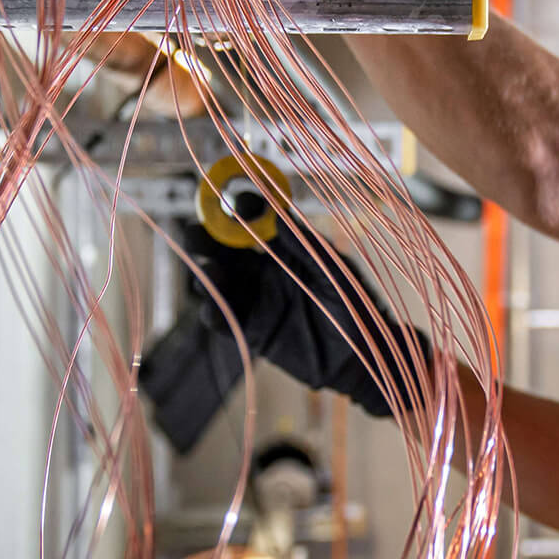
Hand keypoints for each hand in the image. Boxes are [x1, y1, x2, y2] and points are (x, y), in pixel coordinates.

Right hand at [185, 218, 426, 416]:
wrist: (364, 356)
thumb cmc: (357, 306)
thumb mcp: (335, 270)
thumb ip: (307, 246)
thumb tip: (278, 216)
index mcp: (285, 251)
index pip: (254, 224)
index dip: (241, 210)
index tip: (236, 202)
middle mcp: (265, 273)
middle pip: (225, 251)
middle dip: (206, 239)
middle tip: (194, 231)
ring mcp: (257, 302)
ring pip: (220, 284)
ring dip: (207, 275)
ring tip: (208, 271)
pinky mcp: (254, 332)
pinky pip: (226, 321)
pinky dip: (214, 313)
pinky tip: (211, 309)